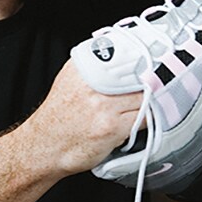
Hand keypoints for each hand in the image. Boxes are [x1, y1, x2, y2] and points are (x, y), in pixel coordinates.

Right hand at [20, 60, 145, 174]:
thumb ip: (95, 68)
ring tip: (141, 108)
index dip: (146, 60)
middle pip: (140, 75)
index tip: (157, 62)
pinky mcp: (111, 127)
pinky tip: (138, 121)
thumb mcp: (70, 81)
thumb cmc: (59, 119)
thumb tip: (126, 60)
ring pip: (145, 98)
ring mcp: (103, 106)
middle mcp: (93, 83)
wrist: (44, 147)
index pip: (127, 53)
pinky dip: (147, 119)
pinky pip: (144, 118)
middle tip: (156, 86)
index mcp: (84, 66)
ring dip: (150, 103)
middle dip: (151, 82)